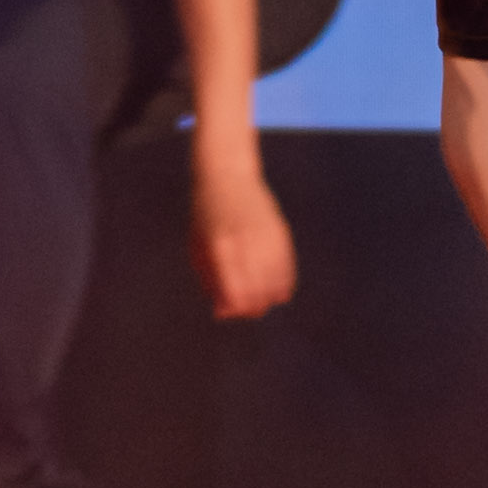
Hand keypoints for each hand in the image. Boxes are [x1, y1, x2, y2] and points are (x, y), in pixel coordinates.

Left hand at [188, 141, 294, 324]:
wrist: (227, 173)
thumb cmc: (207, 214)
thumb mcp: (198, 246)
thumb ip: (210, 281)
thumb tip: (223, 314)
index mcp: (220, 246)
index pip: (235, 294)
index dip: (236, 309)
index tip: (232, 308)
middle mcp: (245, 242)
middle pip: (258, 293)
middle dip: (253, 307)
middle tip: (247, 306)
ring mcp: (265, 236)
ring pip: (276, 283)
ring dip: (269, 297)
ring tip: (262, 296)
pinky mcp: (280, 231)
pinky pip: (288, 268)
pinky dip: (285, 283)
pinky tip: (278, 287)